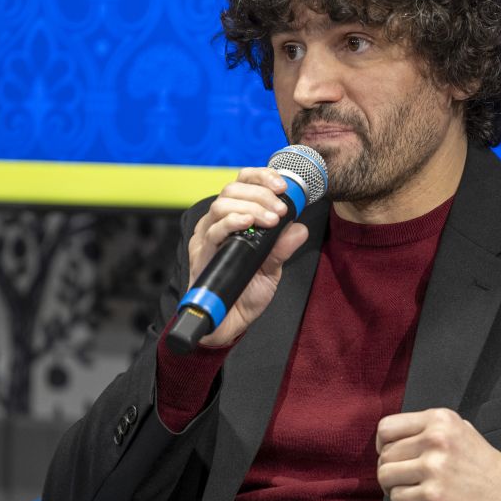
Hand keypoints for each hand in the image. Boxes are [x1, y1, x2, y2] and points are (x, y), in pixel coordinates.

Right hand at [187, 167, 309, 345]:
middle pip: (232, 189)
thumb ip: (283, 247)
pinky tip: (247, 222)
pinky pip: (212, 231)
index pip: (243, 184)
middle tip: (280, 210)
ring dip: (251, 206)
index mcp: (234, 219)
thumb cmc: (245, 292)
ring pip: (222, 205)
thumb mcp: (272, 268)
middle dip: (261, 193)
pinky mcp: (201, 254)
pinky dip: (231, 222)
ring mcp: (207, 238)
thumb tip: (300, 228)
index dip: (261, 177)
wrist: (228, 323)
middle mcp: (218, 224)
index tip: (283, 186)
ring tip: (270, 219)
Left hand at [376, 408, 500, 500]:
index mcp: (440, 420)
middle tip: (402, 479)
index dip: (382, 444)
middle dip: (389, 469)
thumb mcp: (461, 430)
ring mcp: (434, 468)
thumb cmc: (485, 465)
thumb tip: (393, 440)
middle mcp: (436, 439)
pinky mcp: (433, 496)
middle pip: (385, 454)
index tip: (390, 456)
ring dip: (393, 487)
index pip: (387, 427)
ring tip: (409, 490)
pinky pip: (397, 498)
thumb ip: (429, 429)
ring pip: (385, 475)